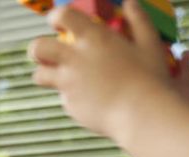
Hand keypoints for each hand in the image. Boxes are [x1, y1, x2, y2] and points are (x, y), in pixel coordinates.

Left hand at [27, 0, 186, 137]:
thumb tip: (130, 2)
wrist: (141, 114)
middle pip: (37, 48)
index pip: (62, 16)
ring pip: (39, 76)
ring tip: (63, 76)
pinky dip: (73, 97)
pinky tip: (93, 99)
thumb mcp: (149, 43)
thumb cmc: (150, 77)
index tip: (58, 22)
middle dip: (38, 49)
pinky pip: (63, 98)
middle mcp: (74, 59)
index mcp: (93, 38)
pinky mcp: (70, 105)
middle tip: (49, 53)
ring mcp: (68, 84)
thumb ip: (138, 20)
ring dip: (46, 74)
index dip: (56, 17)